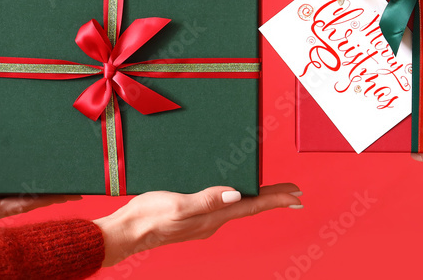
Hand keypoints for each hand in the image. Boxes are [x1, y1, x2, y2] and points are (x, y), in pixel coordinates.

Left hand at [0, 162, 80, 239]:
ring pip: (30, 201)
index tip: (51, 167)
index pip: (14, 185)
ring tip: (75, 187)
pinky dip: (42, 199)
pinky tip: (60, 194)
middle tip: (74, 176)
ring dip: (53, 194)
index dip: (33, 176)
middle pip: (27, 194)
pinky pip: (22, 204)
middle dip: (50, 186)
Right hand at [95, 183, 301, 266]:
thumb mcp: (178, 205)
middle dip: (272, 198)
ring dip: (256, 197)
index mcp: (212, 217)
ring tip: (271, 190)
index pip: (252, 206)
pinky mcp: (191, 216)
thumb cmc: (148, 218)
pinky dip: (236, 196)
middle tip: (293, 192)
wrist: (126, 232)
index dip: (275, 199)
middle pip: (249, 207)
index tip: (297, 195)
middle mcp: (211, 221)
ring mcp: (202, 220)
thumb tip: (236, 195)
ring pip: (237, 206)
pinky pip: (220, 205)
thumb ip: (206, 199)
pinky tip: (233, 191)